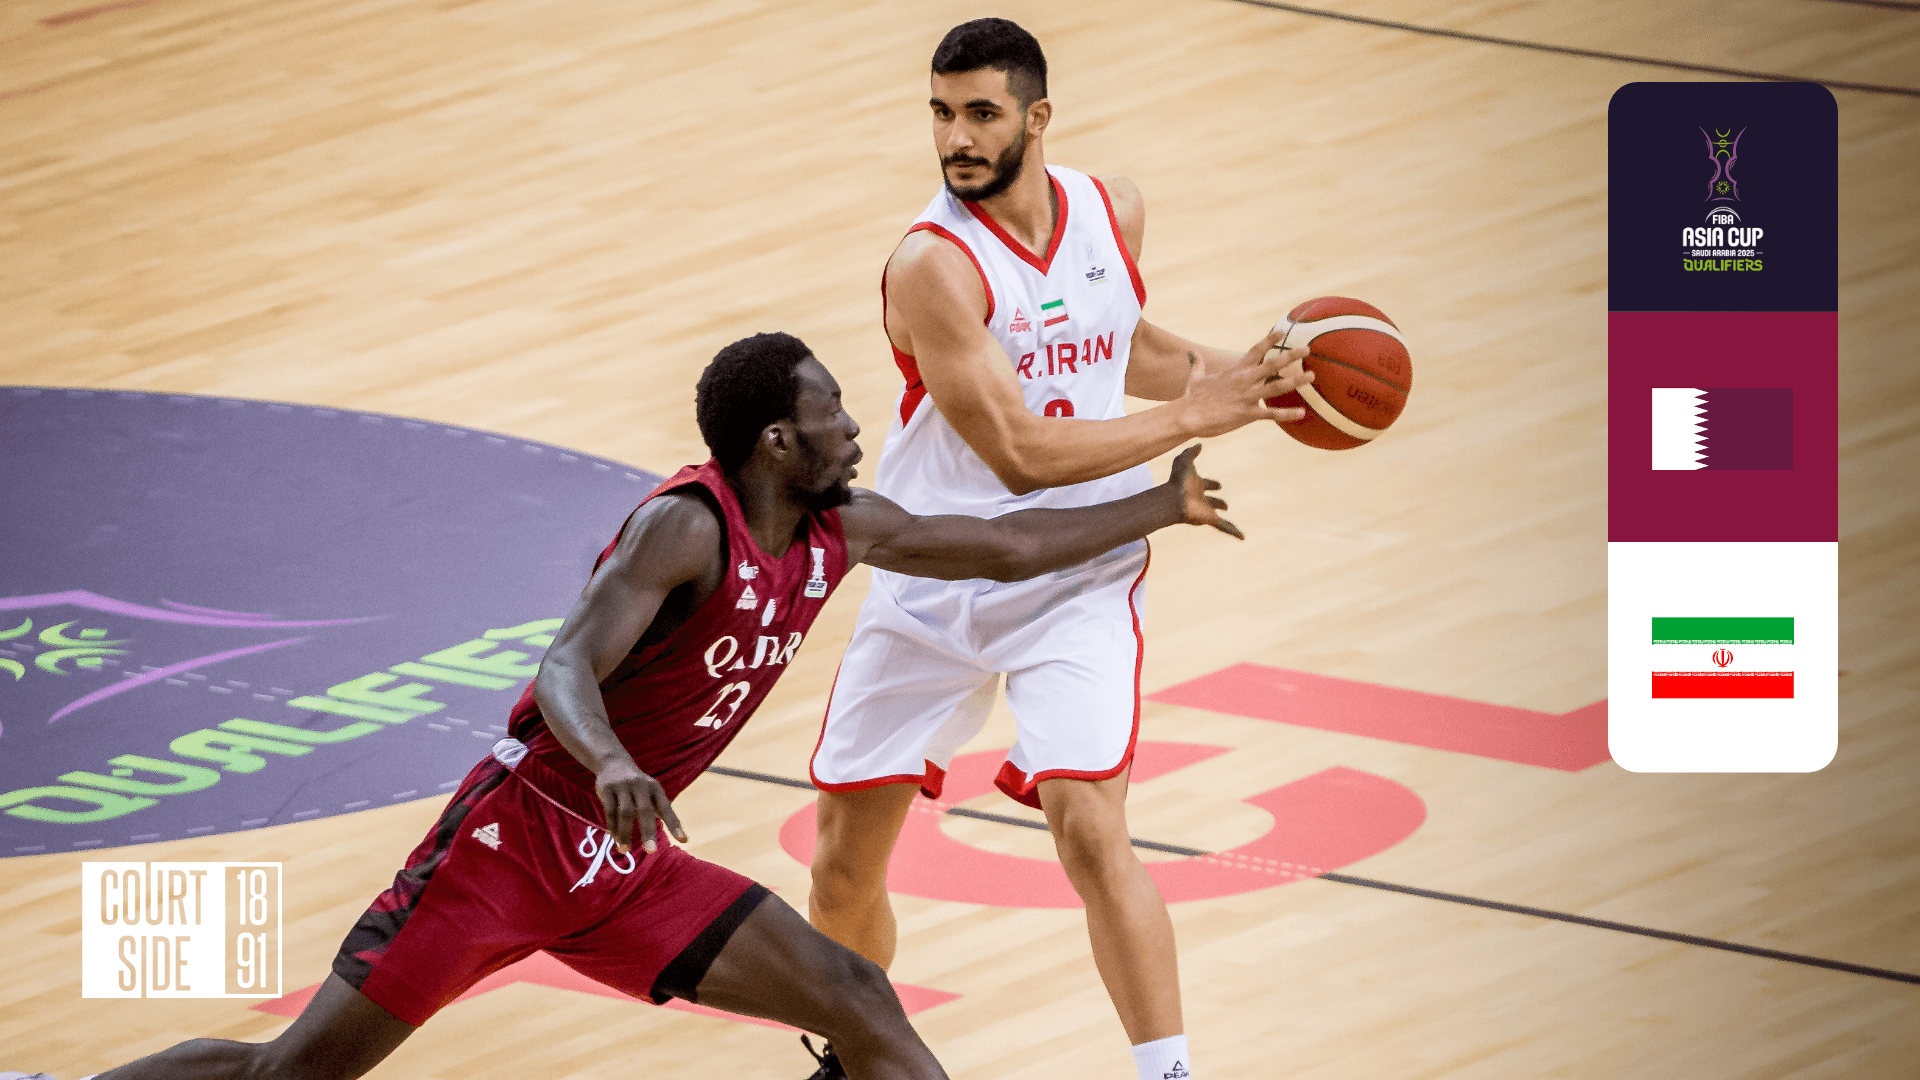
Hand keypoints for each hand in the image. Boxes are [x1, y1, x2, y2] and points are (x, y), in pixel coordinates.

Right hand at [594, 756, 686, 854]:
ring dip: (625, 833)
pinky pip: (610, 810)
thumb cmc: (638, 786)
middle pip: (645, 811)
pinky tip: (614, 838)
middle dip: (648, 832)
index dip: (675, 824)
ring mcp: (623, 786)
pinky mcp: (607, 788)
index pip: (667, 808)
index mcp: (655, 789)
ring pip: (625, 812)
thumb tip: (678, 836)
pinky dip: (612, 826)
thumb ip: (660, 811)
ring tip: (624, 850)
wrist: (614, 763)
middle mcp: (641, 786)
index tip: (684, 840)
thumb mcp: (651, 793)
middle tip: (651, 852)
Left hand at [1166, 444, 1242, 539]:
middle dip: (1218, 502)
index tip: (1218, 485)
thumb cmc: (1176, 480)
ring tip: (1232, 523)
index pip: (1206, 484)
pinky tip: (1242, 537)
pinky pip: (1224, 527)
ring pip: (1216, 514)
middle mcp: (1200, 499)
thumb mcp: (1183, 461)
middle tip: (1225, 505)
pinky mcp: (1209, 520)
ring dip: (1223, 517)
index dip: (1212, 484)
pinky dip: (1234, 532)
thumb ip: (1191, 452)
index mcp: (1195, 485)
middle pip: (1211, 501)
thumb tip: (1199, 444)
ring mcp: (1204, 510)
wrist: (1173, 499)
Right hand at [1177, 327, 1313, 435]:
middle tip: (1307, 349)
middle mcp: (1244, 381)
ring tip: (1311, 376)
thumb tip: (1191, 353)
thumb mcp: (1195, 378)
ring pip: (1276, 387)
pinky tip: (1302, 413)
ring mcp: (1246, 397)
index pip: (1255, 350)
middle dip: (1290, 356)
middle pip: (1271, 364)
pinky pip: (1270, 414)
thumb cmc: (1192, 397)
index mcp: (1235, 371)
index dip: (1269, 340)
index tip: (1282, 331)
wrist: (1187, 416)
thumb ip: (1197, 364)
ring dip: (1295, 381)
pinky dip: (1287, 414)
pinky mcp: (1246, 415)